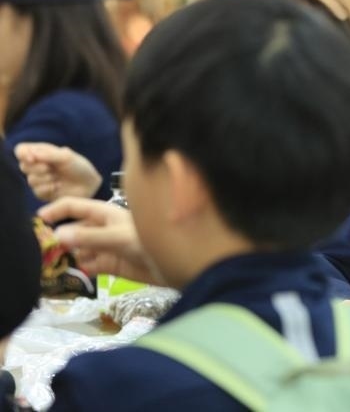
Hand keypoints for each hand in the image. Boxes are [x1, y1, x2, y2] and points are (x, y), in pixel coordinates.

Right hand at [15, 143, 102, 201]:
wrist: (89, 184)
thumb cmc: (79, 167)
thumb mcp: (66, 157)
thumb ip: (48, 154)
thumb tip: (30, 154)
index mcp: (41, 152)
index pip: (21, 150)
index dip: (23, 154)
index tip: (32, 158)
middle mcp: (37, 165)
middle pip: (23, 165)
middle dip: (37, 168)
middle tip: (51, 168)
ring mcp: (38, 180)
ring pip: (30, 179)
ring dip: (46, 178)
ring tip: (58, 178)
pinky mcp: (42, 193)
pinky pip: (37, 191)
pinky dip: (49, 188)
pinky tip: (58, 186)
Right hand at [37, 197, 162, 285]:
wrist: (179, 265)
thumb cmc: (150, 241)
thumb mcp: (118, 237)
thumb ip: (89, 237)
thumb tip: (58, 235)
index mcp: (105, 214)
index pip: (75, 206)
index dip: (56, 210)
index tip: (36, 221)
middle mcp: (103, 228)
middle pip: (73, 229)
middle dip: (57, 237)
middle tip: (37, 251)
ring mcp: (106, 247)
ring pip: (78, 249)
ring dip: (65, 256)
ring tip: (46, 265)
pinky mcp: (110, 265)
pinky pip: (88, 265)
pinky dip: (77, 270)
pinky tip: (66, 276)